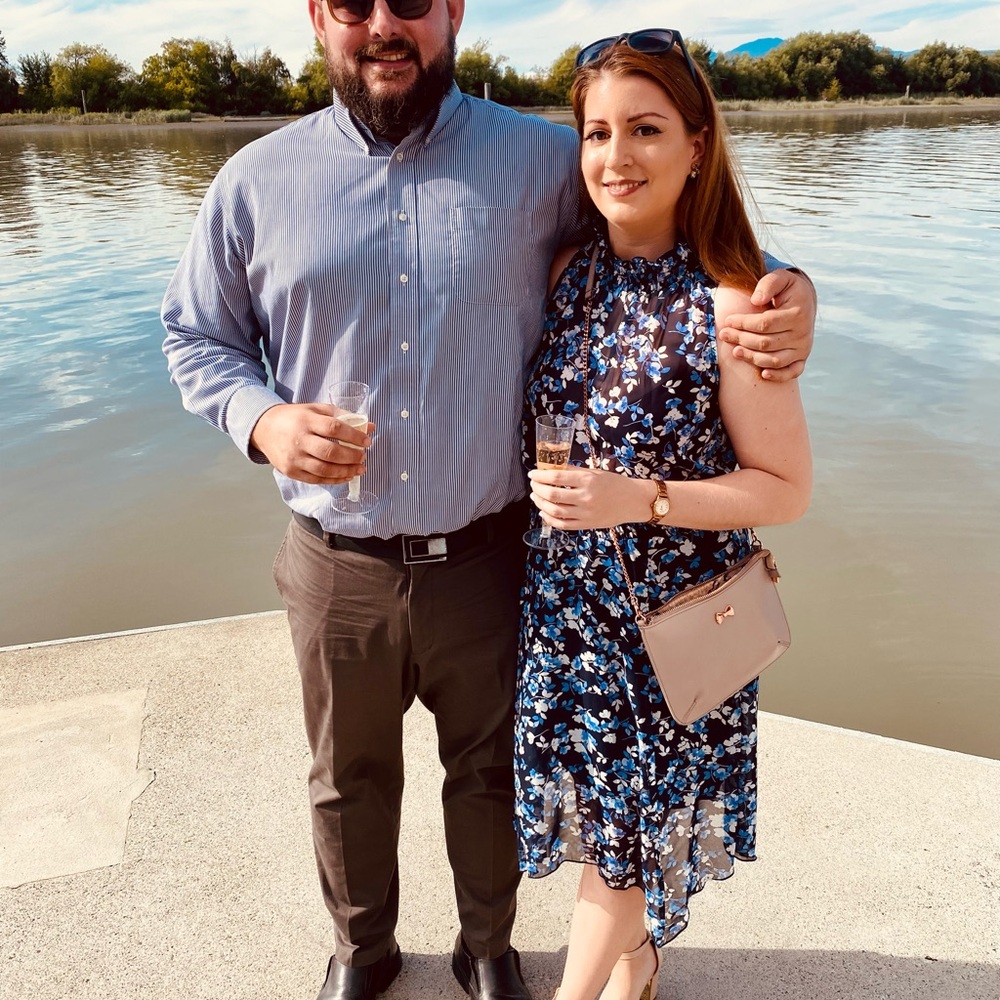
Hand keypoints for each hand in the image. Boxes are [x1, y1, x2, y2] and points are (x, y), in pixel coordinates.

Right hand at [249, 403, 371, 483]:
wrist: (264, 429)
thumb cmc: (295, 418)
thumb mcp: (316, 410)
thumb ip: (342, 416)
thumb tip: (369, 426)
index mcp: (306, 420)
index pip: (334, 428)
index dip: (353, 436)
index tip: (367, 441)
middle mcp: (299, 440)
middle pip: (330, 452)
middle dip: (351, 456)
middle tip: (363, 456)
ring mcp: (294, 458)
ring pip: (324, 470)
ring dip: (346, 471)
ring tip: (360, 469)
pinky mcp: (291, 471)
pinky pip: (316, 480)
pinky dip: (334, 480)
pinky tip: (347, 476)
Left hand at [528, 466, 652, 529]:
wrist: (633, 501)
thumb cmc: (615, 484)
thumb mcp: (595, 472)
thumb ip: (573, 471)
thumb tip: (551, 468)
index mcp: (588, 480)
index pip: (556, 477)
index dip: (540, 475)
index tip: (532, 474)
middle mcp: (586, 497)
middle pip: (552, 494)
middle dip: (537, 489)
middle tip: (533, 485)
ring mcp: (586, 513)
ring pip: (554, 511)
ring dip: (540, 503)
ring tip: (536, 497)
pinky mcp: (587, 525)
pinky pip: (563, 524)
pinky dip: (550, 519)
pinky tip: (544, 512)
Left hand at [718, 268, 815, 381]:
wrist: (804, 301)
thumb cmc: (786, 289)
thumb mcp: (780, 278)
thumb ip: (768, 284)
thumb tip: (755, 300)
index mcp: (798, 314)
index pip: (765, 324)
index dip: (743, 323)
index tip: (727, 320)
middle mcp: (803, 334)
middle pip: (766, 343)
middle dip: (741, 339)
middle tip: (724, 335)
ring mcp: (804, 348)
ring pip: (774, 360)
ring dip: (752, 358)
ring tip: (734, 351)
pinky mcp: (802, 358)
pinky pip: (792, 372)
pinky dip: (778, 376)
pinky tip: (762, 374)